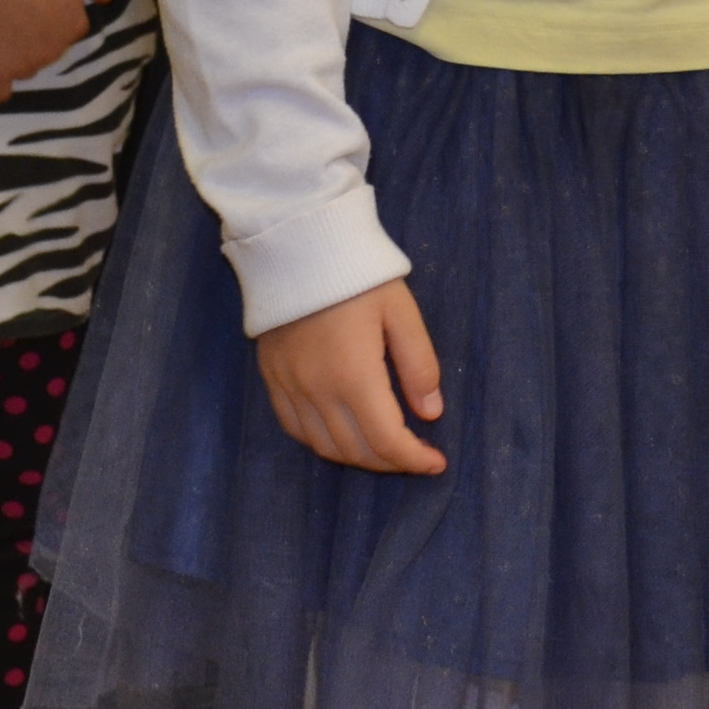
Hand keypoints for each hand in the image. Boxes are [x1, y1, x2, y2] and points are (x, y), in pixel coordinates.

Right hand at [256, 281, 448, 474]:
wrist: (297, 245)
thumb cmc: (357, 275)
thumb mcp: (402, 312)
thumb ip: (419, 365)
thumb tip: (431, 413)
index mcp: (353, 375)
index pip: (386, 440)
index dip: (414, 460)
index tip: (436, 463)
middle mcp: (317, 390)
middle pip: (356, 451)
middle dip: (391, 462)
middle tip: (415, 456)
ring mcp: (289, 386)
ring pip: (324, 446)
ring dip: (358, 457)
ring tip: (384, 448)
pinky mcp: (271, 377)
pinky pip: (296, 429)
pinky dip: (323, 442)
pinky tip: (344, 433)